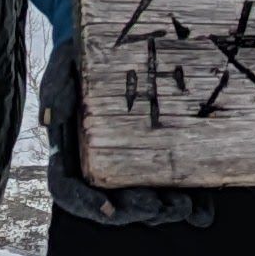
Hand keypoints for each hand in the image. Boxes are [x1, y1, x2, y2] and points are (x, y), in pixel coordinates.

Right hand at [41, 37, 209, 227]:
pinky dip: (190, 207)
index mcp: (71, 155)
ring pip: (144, 205)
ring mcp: (131, 169)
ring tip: (183, 206)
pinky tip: (203, 212)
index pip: (70, 191)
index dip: (86, 204)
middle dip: (135, 212)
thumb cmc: (83, 59)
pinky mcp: (160, 163)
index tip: (107, 208)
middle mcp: (101, 169)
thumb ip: (56, 90)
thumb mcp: (63, 67)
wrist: (116, 43)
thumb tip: (52, 119)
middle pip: (113, 205)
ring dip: (163, 212)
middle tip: (157, 206)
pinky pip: (173, 191)